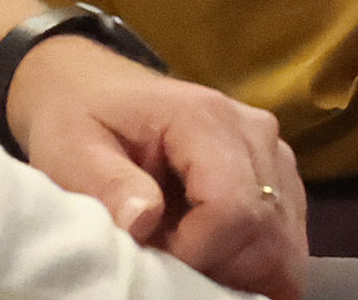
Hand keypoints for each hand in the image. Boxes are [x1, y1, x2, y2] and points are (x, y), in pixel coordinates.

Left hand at [9, 38, 308, 299]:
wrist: (91, 85)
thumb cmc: (80, 118)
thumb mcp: (72, 151)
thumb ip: (107, 185)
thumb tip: (145, 223)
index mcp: (204, 119)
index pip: (233, 209)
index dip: (199, 254)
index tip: (156, 261)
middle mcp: (253, 131)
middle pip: (270, 228)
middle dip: (227, 269)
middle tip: (175, 271)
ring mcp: (271, 150)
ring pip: (286, 236)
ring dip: (244, 267)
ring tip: (190, 258)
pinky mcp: (276, 170)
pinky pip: (285, 230)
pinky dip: (256, 257)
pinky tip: (213, 255)